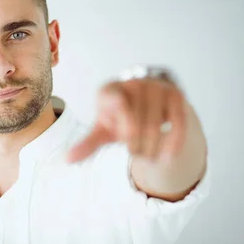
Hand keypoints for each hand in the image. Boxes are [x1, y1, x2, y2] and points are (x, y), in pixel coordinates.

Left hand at [66, 78, 186, 163]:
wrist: (148, 99)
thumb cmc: (120, 116)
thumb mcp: (103, 128)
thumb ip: (88, 143)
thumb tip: (67, 160)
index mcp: (109, 90)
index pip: (113, 101)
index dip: (119, 112)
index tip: (122, 120)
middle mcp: (133, 83)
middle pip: (134, 123)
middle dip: (134, 145)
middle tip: (134, 152)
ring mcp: (156, 87)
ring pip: (155, 126)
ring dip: (150, 148)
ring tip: (147, 156)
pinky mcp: (175, 94)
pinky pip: (177, 123)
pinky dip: (172, 143)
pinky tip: (167, 158)